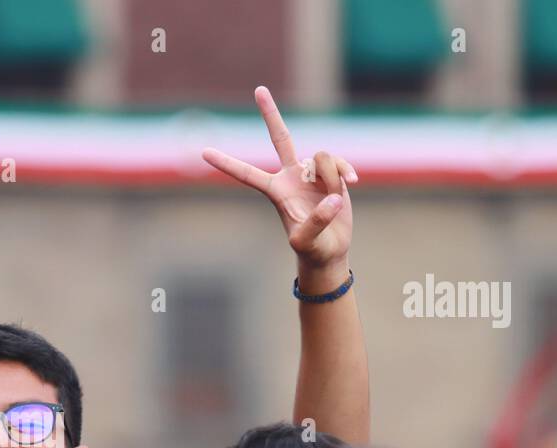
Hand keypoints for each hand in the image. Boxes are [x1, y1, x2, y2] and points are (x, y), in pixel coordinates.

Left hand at [202, 86, 355, 283]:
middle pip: (280, 137)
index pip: (247, 174)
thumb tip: (333, 198)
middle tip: (259, 89)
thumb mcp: (307, 241)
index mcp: (275, 191)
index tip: (203, 152)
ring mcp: (311, 172)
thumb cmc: (312, 249)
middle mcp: (290, 176)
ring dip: (332, 176)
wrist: (330, 249)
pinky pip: (339, 161)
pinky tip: (352, 184)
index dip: (227, 163)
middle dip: (270, 113)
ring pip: (322, 156)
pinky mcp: (332, 173)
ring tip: (334, 199)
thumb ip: (316, 221)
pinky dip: (346, 171)